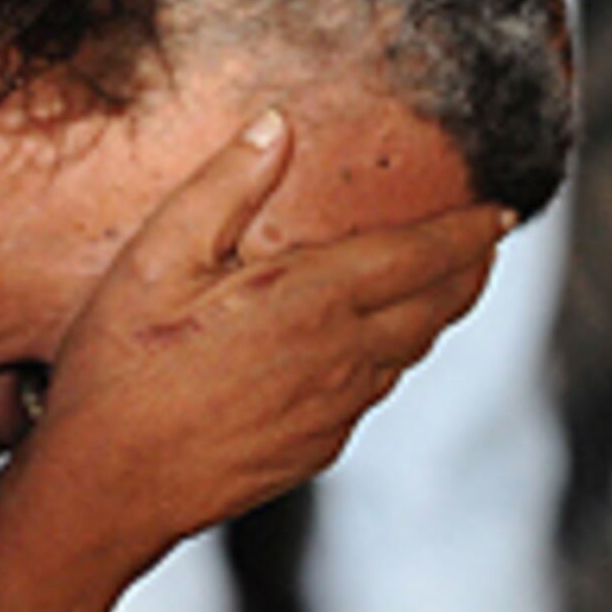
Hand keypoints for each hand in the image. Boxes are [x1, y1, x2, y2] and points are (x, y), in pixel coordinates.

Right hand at [14, 112, 503, 565]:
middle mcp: (341, 356)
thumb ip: (225, 186)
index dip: (470, 231)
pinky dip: (387, 358)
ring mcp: (334, 409)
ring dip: (432, 314)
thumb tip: (276, 126)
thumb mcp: (158, 257)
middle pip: (437, 307)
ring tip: (436, 287)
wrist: (110, 485)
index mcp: (312, 297)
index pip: (423, 255)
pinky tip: (365, 349)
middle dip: (469, 269)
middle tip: (485, 244)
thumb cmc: (122, 368)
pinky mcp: (317, 448)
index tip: (501, 213)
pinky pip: (372, 392)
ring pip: (409, 352)